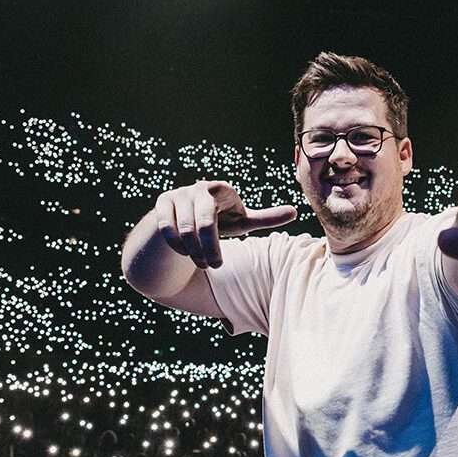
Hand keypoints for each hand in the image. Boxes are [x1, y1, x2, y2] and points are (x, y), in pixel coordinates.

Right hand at [156, 181, 296, 268]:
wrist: (182, 222)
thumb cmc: (218, 222)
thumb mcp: (241, 221)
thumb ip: (266, 218)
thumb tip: (295, 212)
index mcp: (220, 189)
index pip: (220, 219)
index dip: (215, 246)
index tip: (219, 264)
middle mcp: (198, 188)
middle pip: (203, 226)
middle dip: (207, 252)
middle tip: (212, 268)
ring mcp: (177, 194)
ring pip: (184, 231)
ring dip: (192, 253)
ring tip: (199, 262)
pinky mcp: (162, 203)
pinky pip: (166, 229)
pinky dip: (176, 247)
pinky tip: (183, 253)